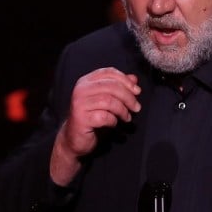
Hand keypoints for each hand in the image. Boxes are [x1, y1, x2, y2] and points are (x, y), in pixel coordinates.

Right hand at [50, 67, 140, 184]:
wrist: (75, 138)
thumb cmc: (92, 118)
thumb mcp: (107, 100)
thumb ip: (119, 87)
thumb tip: (134, 79)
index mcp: (87, 81)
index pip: (109, 72)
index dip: (125, 80)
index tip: (137, 91)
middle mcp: (81, 89)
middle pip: (111, 86)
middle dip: (128, 97)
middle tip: (136, 107)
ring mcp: (79, 104)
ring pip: (108, 101)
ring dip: (122, 110)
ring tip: (127, 117)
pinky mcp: (81, 118)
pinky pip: (104, 116)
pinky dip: (113, 120)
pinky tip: (114, 123)